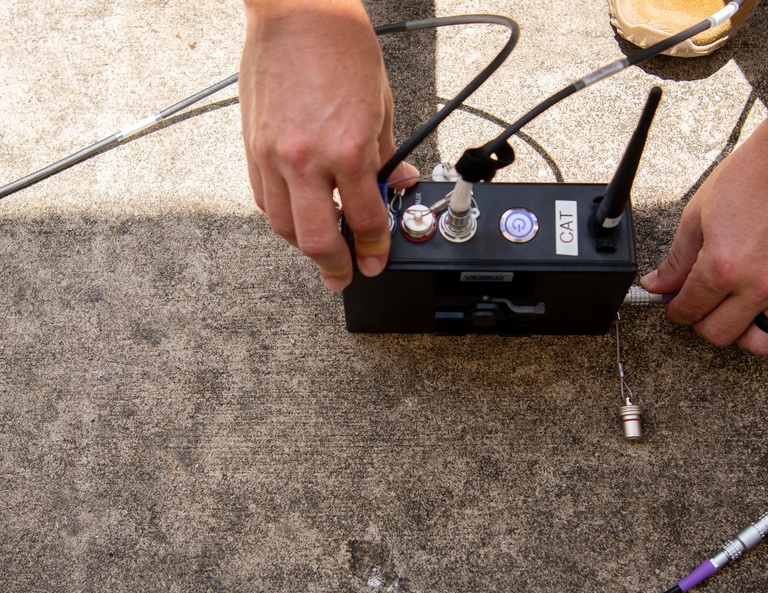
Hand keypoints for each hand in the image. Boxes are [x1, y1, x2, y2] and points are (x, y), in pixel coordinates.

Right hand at [240, 0, 416, 289]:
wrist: (298, 11)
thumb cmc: (341, 48)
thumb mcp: (383, 105)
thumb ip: (389, 155)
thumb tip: (399, 182)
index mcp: (349, 151)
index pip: (365, 221)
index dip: (374, 250)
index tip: (375, 261)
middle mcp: (307, 159)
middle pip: (316, 240)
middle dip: (334, 266)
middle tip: (344, 276)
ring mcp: (273, 155)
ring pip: (283, 225)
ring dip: (304, 245)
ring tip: (322, 248)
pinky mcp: (252, 146)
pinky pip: (263, 198)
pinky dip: (282, 215)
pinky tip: (298, 214)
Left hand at [641, 119, 767, 354]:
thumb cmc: (752, 176)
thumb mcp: (698, 213)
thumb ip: (677, 258)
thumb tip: (658, 284)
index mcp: (722, 267)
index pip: (688, 310)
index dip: (675, 309)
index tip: (677, 303)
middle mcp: (757, 285)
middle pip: (720, 334)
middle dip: (703, 323)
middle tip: (704, 305)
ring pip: (763, 343)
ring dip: (746, 334)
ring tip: (740, 314)